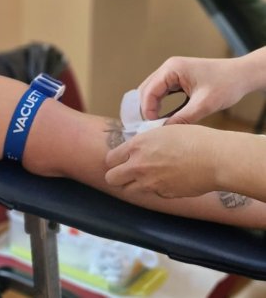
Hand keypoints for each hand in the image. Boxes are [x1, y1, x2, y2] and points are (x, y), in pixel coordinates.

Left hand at [104, 125, 220, 197]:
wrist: (216, 159)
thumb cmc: (194, 140)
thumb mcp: (162, 132)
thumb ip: (144, 143)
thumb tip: (135, 149)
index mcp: (136, 146)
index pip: (110, 159)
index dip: (114, 161)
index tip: (120, 161)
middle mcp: (138, 166)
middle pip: (111, 179)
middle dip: (116, 176)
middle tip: (126, 173)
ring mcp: (150, 183)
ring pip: (128, 190)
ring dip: (133, 185)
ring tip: (146, 178)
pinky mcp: (163, 194)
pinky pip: (151, 194)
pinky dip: (155, 190)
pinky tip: (167, 181)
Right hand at [139, 56, 244, 123]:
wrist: (243, 75)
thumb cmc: (227, 84)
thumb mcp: (204, 105)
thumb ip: (182, 118)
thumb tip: (163, 130)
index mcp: (172, 68)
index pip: (149, 90)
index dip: (147, 109)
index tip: (152, 125)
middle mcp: (169, 68)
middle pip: (146, 89)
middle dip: (146, 108)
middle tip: (149, 126)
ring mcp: (172, 72)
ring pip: (152, 91)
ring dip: (152, 106)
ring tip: (154, 123)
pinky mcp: (177, 78)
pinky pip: (162, 92)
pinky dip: (159, 104)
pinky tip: (162, 116)